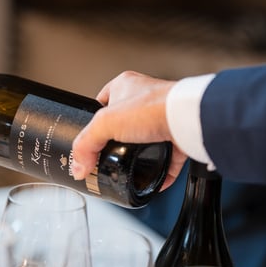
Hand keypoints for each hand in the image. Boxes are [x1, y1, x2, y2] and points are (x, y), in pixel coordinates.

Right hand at [71, 70, 187, 189]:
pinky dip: (160, 171)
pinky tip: (152, 181)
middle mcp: (145, 99)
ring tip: (128, 168)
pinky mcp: (178, 136)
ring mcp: (163, 118)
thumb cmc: (154, 106)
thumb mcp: (106, 123)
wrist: (188, 119)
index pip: (102, 102)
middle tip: (108, 155)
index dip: (93, 119)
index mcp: (124, 85)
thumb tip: (78, 166)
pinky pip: (166, 158)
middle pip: (123, 124)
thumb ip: (86, 144)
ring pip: (145, 141)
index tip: (89, 136)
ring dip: (138, 156)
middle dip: (116, 141)